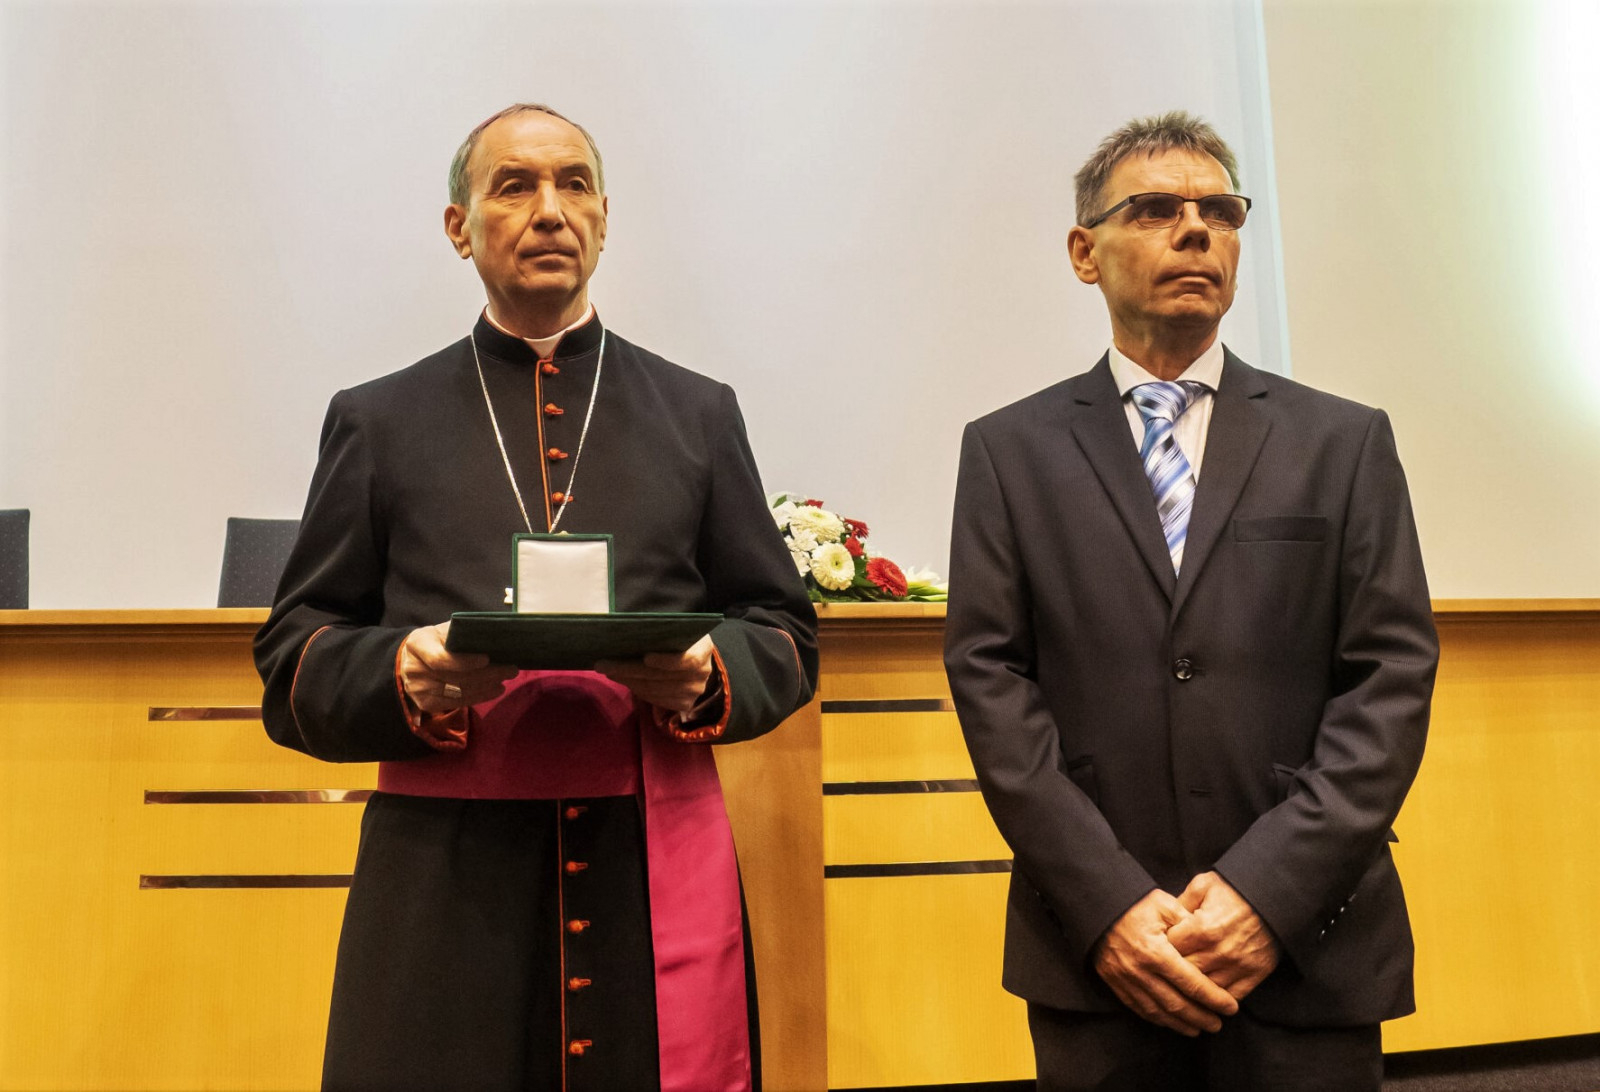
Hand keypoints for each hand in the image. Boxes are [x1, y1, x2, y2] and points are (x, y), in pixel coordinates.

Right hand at [398, 622, 516, 714]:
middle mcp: (414, 670)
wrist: (409, 660)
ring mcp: (419, 690)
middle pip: (454, 677)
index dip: (465, 661)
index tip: (487, 658)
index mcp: (417, 645)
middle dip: (487, 674)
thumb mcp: (443, 630)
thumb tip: (495, 632)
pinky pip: (457, 703)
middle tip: (511, 669)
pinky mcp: (426, 704)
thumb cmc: (434, 641)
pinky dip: (479, 697)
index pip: (440, 659)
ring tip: (505, 679)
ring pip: (459, 692)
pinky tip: (494, 690)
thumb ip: (463, 631)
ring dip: (486, 686)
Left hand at [595, 635, 715, 714]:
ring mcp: (693, 692)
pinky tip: (624, 680)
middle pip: (661, 676)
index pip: (688, 660)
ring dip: (628, 681)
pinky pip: (656, 700)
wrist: (696, 660)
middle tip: (603, 664)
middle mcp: (702, 675)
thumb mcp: (677, 629)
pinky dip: (638, 691)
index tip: (645, 657)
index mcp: (703, 650)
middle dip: (629, 670)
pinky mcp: (684, 705)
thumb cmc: (680, 639)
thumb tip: (630, 629)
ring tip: (608, 671)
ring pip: (655, 690)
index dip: (666, 661)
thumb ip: (661, 631)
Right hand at [1092, 889, 1238, 1035]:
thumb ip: (1189, 924)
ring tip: (1198, 1029)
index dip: (1214, 998)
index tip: (1231, 1007)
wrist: (1096, 905)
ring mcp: (1125, 979)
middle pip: (1177, 1004)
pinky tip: (1170, 1022)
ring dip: (1180, 1024)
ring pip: (1158, 1011)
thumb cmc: (1133, 902)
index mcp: (1157, 951)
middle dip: (1201, 1017)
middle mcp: (1141, 971)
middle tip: (1218, 1025)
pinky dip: (1157, 1018)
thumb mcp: (1164, 904)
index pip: (1192, 983)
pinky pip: (1138, 1008)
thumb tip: (1208, 941)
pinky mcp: (1114, 982)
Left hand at [1167, 872, 1279, 1002]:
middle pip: (1184, 973)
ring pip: (1205, 990)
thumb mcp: (1204, 885)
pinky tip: (1207, 997)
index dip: (1161, 948)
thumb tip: (1161, 919)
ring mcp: (1237, 966)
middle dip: (1172, 971)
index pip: (1169, 949)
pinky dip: (1217, 999)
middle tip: (1166, 968)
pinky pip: (1230, 996)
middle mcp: (1218, 952)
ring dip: (1193, 989)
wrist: (1275, 899)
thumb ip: (1179, 902)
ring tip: (1182, 986)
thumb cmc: (1236, 890)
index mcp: (1202, 928)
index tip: (1157, 947)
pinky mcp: (1254, 975)